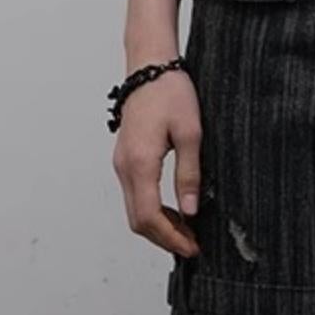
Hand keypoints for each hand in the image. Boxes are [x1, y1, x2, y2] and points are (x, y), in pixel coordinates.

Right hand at [111, 69, 204, 258]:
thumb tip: (191, 212)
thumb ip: (189, 175)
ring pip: (134, 210)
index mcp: (140, 163)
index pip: (150, 217)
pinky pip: (135, 195)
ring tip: (187, 231)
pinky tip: (174, 210)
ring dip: (158, 226)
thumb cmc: (170, 92)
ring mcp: (121, 164)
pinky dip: (152, 210)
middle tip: (193, 244)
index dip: (171, 238)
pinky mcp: (125, 159)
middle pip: (138, 220)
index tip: (193, 247)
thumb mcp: (190, 133)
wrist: (149, 66)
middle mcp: (124, 167)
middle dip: (164, 238)